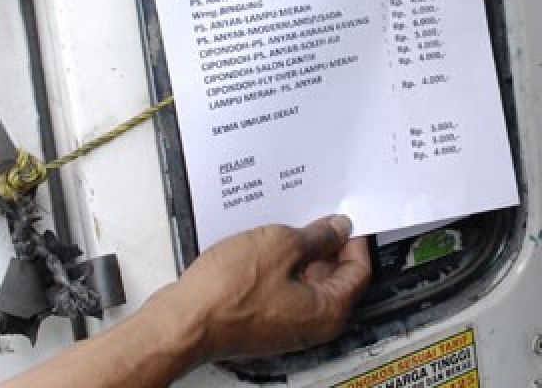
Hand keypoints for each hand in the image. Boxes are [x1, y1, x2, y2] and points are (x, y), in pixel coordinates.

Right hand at [147, 215, 371, 360]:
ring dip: (299, 252)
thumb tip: (336, 228)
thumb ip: (317, 236)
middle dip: (325, 244)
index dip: (353, 238)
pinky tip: (264, 243)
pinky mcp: (262, 319)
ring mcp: (285, 323)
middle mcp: (311, 324)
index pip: (359, 270)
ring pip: (304, 280)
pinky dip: (278, 264)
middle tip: (313, 216)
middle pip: (333, 276)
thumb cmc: (227, 294)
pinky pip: (281, 286)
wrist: (183, 321)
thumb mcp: (281, 245)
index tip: (342, 218)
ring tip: (283, 226)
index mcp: (328, 311)